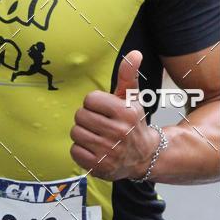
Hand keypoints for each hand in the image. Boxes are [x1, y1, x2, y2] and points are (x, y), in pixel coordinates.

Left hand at [70, 50, 157, 179]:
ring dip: (83, 134)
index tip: (104, 110)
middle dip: (87, 119)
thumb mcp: (132, 98)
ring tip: (97, 137)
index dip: (94, 104)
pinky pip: (74, 151)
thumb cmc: (133, 123)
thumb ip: (128, 75)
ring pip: (75, 133)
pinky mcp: (100, 166)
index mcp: (125, 111)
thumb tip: (135, 53)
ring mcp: (109, 151)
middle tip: (99, 125)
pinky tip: (94, 150)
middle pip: (80, 115)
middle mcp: (118, 131)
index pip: (90, 99)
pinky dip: (81, 151)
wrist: (145, 156)